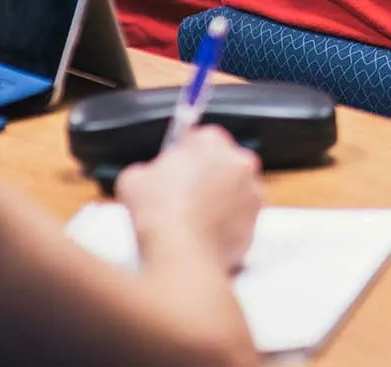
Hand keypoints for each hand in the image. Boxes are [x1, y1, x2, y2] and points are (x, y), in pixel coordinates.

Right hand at [114, 125, 264, 273]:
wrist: (181, 253)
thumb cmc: (158, 213)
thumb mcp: (133, 179)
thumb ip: (148, 169)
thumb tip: (149, 176)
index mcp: (211, 142)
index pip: (200, 138)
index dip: (183, 154)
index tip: (175, 166)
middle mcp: (240, 161)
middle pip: (222, 163)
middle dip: (205, 175)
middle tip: (180, 195)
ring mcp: (253, 191)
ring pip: (234, 190)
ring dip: (218, 200)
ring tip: (191, 219)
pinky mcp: (256, 220)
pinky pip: (239, 218)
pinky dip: (225, 224)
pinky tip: (202, 234)